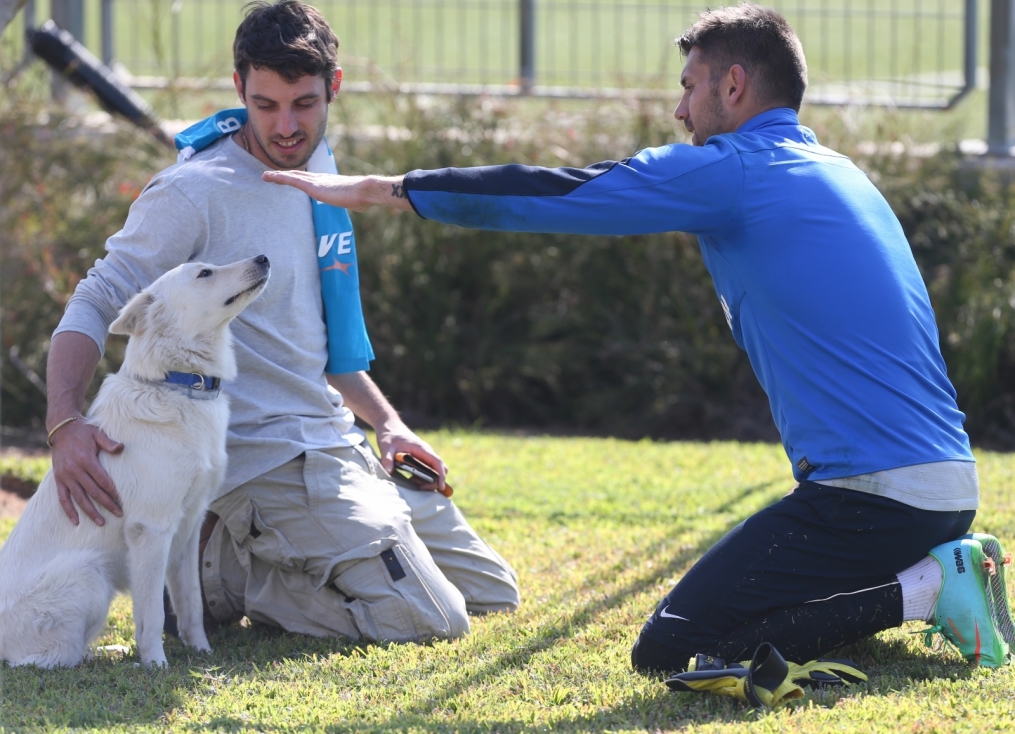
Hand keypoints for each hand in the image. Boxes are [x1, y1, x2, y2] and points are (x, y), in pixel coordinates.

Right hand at [50, 417, 123, 525]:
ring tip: (101, 522)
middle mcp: (74, 470)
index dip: (112, 491)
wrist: (61, 430)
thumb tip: (121, 448)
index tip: (122, 500)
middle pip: (93, 491)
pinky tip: (76, 521)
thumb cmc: (84, 432)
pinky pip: (63, 498)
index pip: (102, 480)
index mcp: (86, 459)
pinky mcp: (58, 480)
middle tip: (119, 514)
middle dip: (107, 504)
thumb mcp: (97, 433)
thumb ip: (108, 442)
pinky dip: (69, 510)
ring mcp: (65, 476)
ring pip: (79, 498)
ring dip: (90, 511)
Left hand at [261, 171, 412, 211]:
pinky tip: (267, 177)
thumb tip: (366, 204)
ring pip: (292, 176)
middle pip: (300, 175)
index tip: (292, 179)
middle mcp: (321, 179)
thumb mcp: (360, 200)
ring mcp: (316, 181)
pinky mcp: (312, 185)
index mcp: (330, 183)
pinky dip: (278, 178)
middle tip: (274, 175)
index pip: (312, 180)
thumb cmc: (367, 197)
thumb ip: (358, 201)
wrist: (368, 190)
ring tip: (265, 176)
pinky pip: (291, 180)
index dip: (301, 178)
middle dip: (287, 175)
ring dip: (278, 176)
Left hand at [374, 418, 447, 492]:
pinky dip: (424, 478)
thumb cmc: (390, 435)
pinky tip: (412, 479)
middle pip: (440, 468)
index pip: (437, 462)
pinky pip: (429, 470)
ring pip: (435, 470)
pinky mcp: (421, 458)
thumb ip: (387, 459)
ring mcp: (425, 455)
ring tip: (413, 482)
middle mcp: (426, 452)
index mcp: (422, 449)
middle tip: (420, 488)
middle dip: (435, 481)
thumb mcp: (386, 447)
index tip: (441, 487)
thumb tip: (389, 471)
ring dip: (429, 480)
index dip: (441, 475)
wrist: (390, 426)